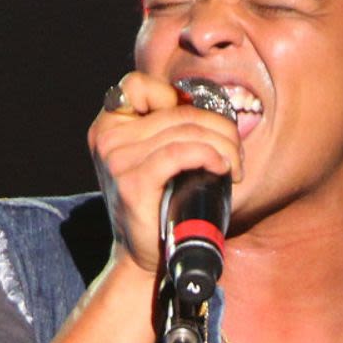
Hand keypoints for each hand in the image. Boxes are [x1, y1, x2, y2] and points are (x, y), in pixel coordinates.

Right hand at [88, 73, 240, 278]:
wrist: (146, 258)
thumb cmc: (161, 205)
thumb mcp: (155, 157)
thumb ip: (166, 127)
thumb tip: (208, 106)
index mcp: (108, 125)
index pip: (139, 84)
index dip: (175, 98)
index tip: (197, 129)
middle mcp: (107, 138)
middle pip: (177, 112)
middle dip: (219, 128)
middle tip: (235, 154)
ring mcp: (117, 160)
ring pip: (186, 131)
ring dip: (223, 145)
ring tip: (233, 166)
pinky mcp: (133, 182)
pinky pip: (181, 152)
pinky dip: (209, 155)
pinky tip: (222, 168)